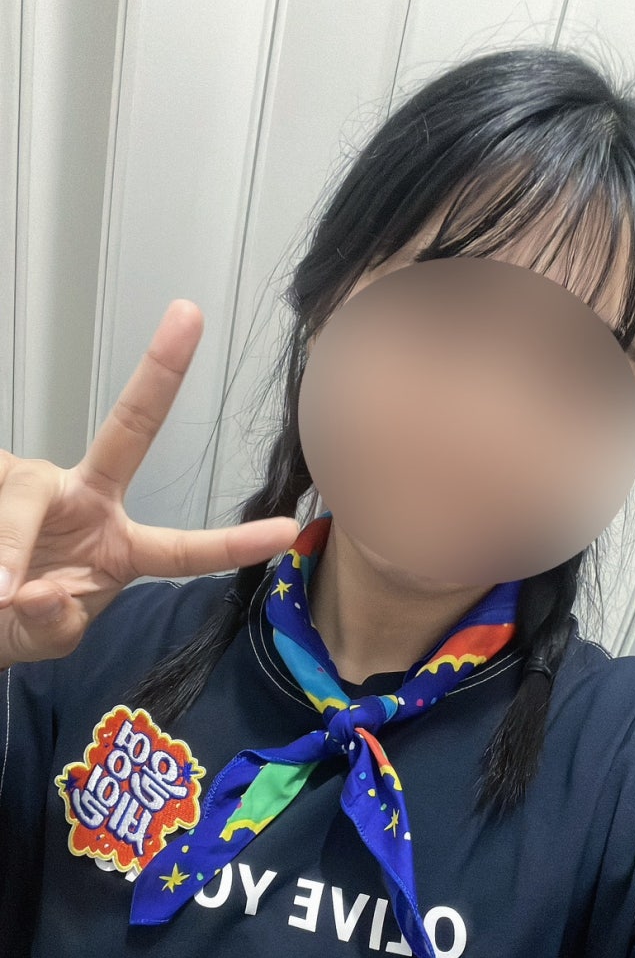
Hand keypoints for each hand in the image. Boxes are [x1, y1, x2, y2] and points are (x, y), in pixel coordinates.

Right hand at [0, 299, 298, 667]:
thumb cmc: (12, 621)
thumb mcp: (42, 640)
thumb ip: (52, 626)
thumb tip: (40, 593)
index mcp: (118, 545)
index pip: (182, 548)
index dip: (231, 543)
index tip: (284, 529)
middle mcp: (84, 498)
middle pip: (127, 431)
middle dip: (160, 373)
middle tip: (189, 316)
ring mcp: (36, 482)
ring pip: (28, 494)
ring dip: (9, 548)